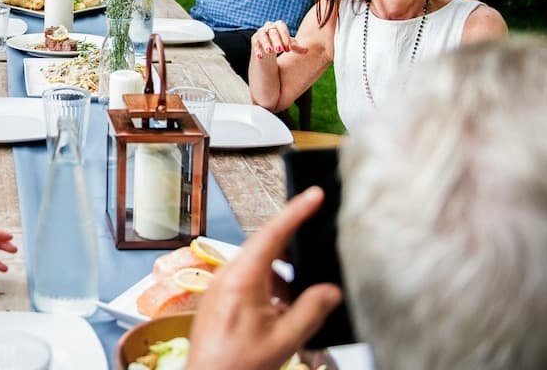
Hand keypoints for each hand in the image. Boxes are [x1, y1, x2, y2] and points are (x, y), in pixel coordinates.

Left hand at [186, 187, 341, 369]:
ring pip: (257, 269)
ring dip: (280, 282)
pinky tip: (278, 316)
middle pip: (265, 250)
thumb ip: (310, 311)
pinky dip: (267, 292)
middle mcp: (226, 277)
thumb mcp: (284, 340)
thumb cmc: (236, 364)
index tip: (312, 195)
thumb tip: (330, 291)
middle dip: (292, 259)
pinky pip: (246, 284)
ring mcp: (219, 288)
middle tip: (311, 265)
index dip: (296, 211)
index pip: (272, 233)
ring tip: (293, 309)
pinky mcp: (216, 300)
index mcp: (242, 279)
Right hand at [251, 21, 307, 59]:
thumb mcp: (289, 45)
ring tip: (270, 52)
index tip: (288, 50)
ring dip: (266, 43)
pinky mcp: (255, 39)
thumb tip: (307, 51)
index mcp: (279, 25)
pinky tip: (260, 57)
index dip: (285, 39)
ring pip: (262, 36)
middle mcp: (269, 26)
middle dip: (276, 41)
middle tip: (280, 50)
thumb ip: (296, 47)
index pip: (282, 29)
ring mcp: (261, 32)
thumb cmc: (281, 43)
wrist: (269, 46)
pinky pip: (255, 44)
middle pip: (273, 32)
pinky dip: (258, 50)